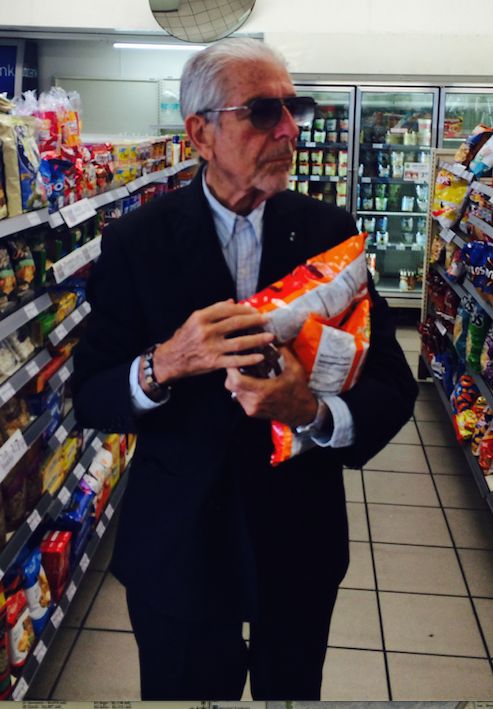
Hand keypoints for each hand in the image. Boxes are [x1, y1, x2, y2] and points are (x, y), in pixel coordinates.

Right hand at [150, 300, 273, 383]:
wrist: (171, 359)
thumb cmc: (185, 338)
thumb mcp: (195, 320)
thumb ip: (213, 311)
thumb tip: (232, 302)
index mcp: (201, 317)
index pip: (227, 310)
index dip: (244, 309)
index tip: (255, 310)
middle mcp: (206, 331)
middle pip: (236, 324)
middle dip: (255, 321)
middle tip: (267, 320)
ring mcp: (211, 348)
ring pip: (239, 342)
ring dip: (257, 339)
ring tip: (270, 337)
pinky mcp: (213, 363)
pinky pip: (235, 361)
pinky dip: (249, 359)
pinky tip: (260, 356)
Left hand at [225, 346, 317, 427]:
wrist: (302, 412)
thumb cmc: (299, 390)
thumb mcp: (295, 369)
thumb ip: (284, 352)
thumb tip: (274, 339)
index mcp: (263, 391)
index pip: (236, 380)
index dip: (232, 367)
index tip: (236, 357)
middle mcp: (254, 402)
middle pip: (230, 384)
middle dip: (231, 371)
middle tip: (238, 361)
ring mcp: (251, 409)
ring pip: (233, 391)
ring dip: (235, 380)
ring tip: (244, 370)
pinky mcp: (251, 412)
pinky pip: (239, 397)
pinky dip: (240, 388)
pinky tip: (249, 381)